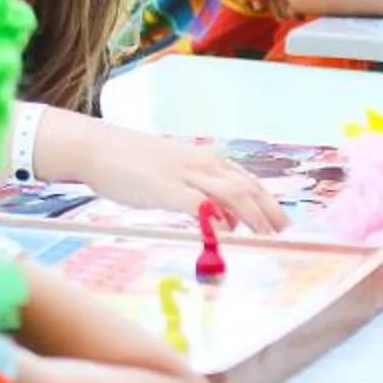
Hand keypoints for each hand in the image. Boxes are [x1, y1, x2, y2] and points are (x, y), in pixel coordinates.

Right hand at [72, 121, 288, 232]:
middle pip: (246, 187)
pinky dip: (216, 219)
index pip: (246, 180)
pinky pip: (198, 206)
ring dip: (252, 215)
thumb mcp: (175, 175)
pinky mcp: (166, 189)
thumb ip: (201, 195)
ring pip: (231, 194)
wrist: (99, 148)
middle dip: (268, 210)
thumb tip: (225, 219)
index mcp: (205, 160)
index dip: (267, 200)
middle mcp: (202, 164)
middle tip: (283, 231)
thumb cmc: (134, 163)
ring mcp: (185, 175)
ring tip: (265, 234)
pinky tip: (227, 234)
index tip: (281, 219)